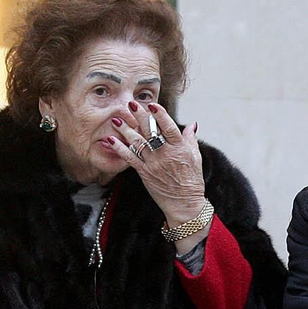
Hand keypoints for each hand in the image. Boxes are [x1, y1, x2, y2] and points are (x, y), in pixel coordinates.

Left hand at [103, 103, 210, 251]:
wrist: (185, 204)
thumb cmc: (192, 181)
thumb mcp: (196, 158)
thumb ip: (191, 140)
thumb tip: (192, 125)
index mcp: (179, 148)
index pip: (169, 127)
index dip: (160, 115)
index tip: (152, 104)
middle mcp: (165, 154)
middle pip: (150, 131)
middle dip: (139, 116)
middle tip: (130, 104)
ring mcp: (153, 163)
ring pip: (137, 143)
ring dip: (126, 130)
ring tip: (117, 119)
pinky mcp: (144, 173)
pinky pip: (129, 158)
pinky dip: (119, 148)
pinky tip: (111, 139)